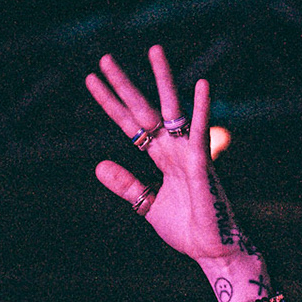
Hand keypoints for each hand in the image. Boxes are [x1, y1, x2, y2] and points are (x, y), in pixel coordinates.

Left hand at [86, 46, 270, 301]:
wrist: (211, 251)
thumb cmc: (187, 229)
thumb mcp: (147, 206)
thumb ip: (127, 185)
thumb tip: (99, 165)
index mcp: (162, 157)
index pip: (130, 124)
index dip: (110, 104)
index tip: (91, 81)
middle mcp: (174, 148)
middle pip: (144, 109)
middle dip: (124, 85)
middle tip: (104, 58)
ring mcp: (188, 153)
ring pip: (173, 110)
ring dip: (164, 80)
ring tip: (154, 50)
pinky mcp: (203, 165)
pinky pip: (201, 133)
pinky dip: (202, 109)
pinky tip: (202, 84)